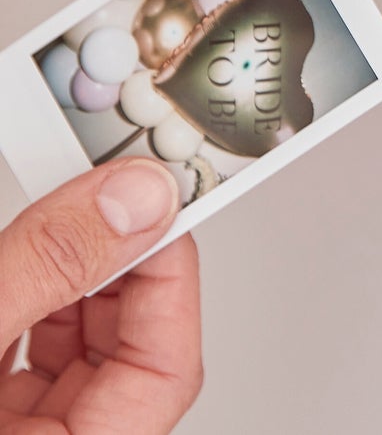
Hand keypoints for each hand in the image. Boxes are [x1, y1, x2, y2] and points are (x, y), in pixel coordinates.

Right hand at [0, 160, 199, 430]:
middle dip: (122, 266)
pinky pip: (23, 352)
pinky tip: (24, 249)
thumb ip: (45, 269)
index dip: (173, 279)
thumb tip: (132, 200)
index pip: (167, 374)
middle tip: (118, 193)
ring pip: (73, 349)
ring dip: (73, 275)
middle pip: (124, 352)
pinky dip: (29, 294)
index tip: (163, 204)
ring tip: (67, 211)